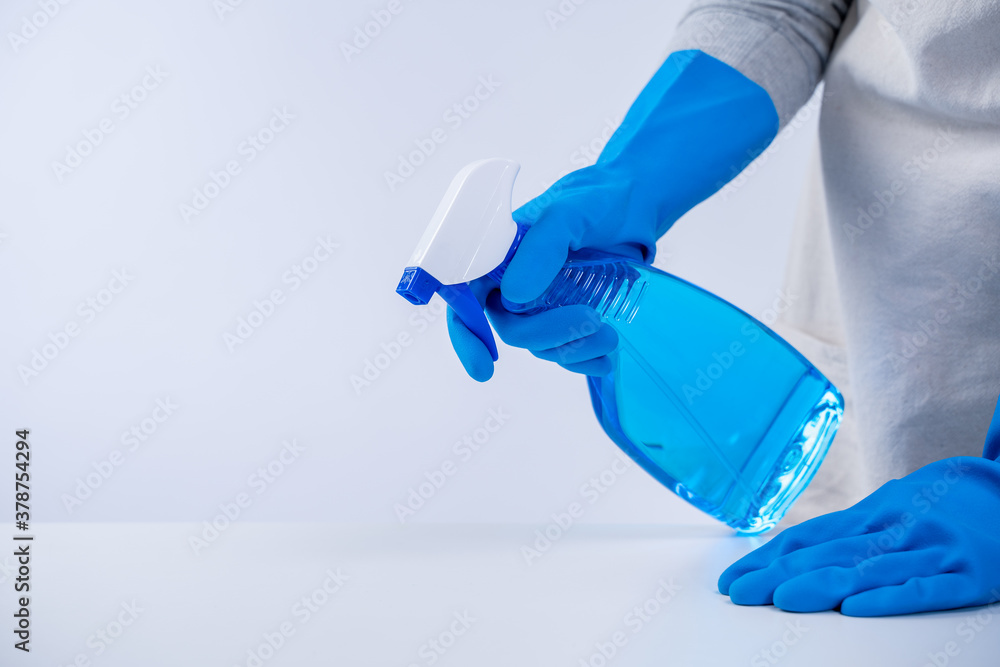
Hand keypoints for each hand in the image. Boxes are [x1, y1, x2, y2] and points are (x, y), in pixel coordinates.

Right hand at [448, 50, 778, 380]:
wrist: (638, 203)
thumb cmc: (598, 198)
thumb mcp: (569, 213)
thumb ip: (542, 248)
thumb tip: (513, 297)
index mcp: (500, 254)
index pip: (465, 296)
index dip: (467, 332)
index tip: (484, 367)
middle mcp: (515, 281)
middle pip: (511, 328)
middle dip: (547, 334)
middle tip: (594, 321)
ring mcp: (542, 302)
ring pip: (541, 345)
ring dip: (574, 348)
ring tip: (611, 334)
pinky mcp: (569, 316)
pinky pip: (565, 352)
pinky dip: (583, 360)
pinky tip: (605, 358)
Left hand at [719, 456, 999, 615]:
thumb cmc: (939, 505)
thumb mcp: (890, 508)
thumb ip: (847, 531)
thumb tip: (789, 551)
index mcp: (872, 514)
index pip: (808, 538)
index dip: (767, 559)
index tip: (731, 579)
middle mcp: (894, 529)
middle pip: (828, 555)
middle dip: (778, 575)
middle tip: (740, 593)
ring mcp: (930, 551)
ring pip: (866, 570)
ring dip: (819, 586)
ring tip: (779, 600)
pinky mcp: (966, 576)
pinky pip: (922, 591)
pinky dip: (886, 600)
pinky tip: (854, 610)